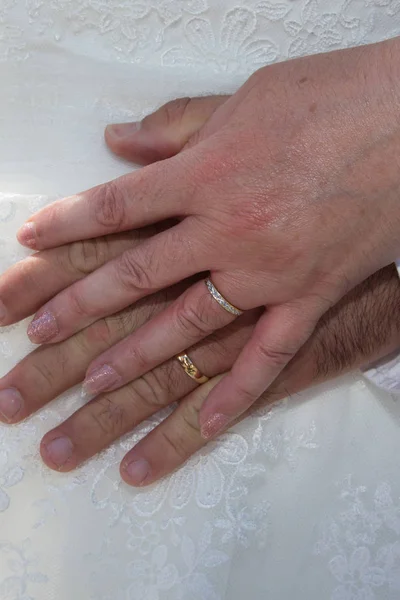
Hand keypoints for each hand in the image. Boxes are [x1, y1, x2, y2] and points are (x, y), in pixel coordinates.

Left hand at [13, 39, 399, 437]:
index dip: (65, 227)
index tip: (26, 248)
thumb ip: (177, 126)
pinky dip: (229, 399)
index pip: (116, 207)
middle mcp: (228, 229)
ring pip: (186, 328)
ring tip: (87, 394)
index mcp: (207, 171)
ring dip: (132, 363)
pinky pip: (264, 360)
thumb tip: (116, 140)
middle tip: (34, 344)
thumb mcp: (246, 98)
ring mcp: (269, 273)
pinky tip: (199, 428)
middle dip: (77, 312)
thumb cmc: (333, 101)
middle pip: (135, 277)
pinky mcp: (309, 300)